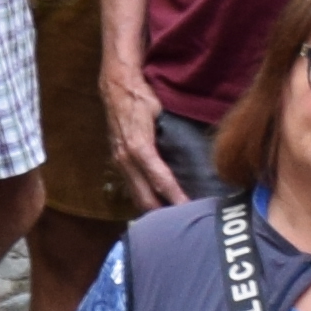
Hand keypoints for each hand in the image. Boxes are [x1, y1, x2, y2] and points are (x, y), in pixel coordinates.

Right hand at [104, 72, 184, 209]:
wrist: (115, 86)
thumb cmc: (142, 97)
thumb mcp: (161, 113)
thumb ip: (172, 134)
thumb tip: (194, 153)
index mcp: (139, 149)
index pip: (161, 181)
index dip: (176, 198)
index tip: (190, 211)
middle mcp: (126, 160)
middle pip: (145, 198)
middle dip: (164, 213)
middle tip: (185, 224)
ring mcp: (119, 162)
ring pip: (136, 196)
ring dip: (153, 209)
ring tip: (173, 219)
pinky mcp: (117, 161)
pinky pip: (131, 187)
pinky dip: (144, 198)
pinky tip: (158, 203)